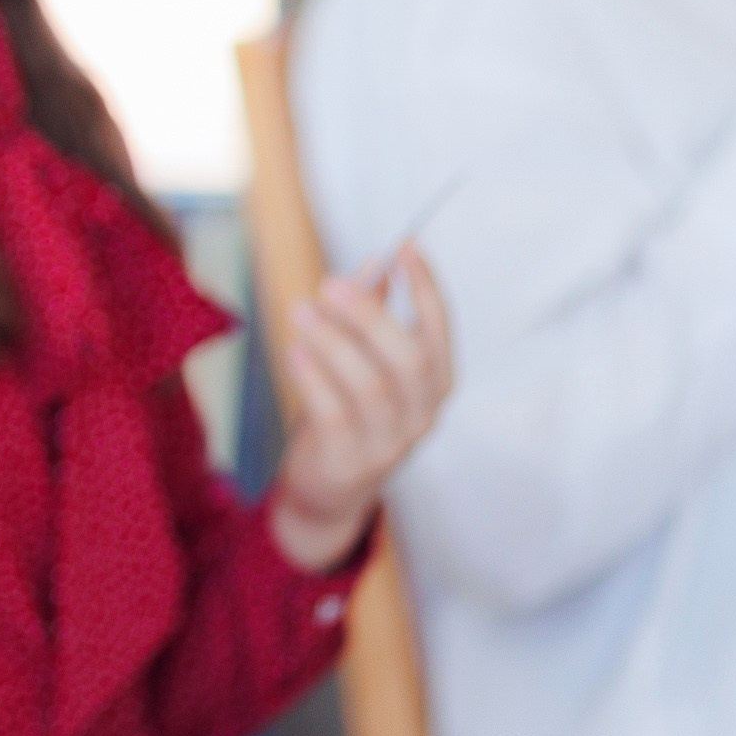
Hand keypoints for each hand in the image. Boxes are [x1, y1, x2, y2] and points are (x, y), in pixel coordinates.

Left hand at [271, 243, 453, 572]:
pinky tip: (294, 350)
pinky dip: (313, 378)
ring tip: (301, 310)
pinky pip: (333, 414)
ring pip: (370, 386)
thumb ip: (373, 313)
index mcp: (434, 383)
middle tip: (331, 283)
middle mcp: (422, 413)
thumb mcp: (366, 360)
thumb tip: (374, 263)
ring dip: (333, 342)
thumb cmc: (351, 409)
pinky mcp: (351, 460)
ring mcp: (390, 442)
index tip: (404, 248)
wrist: (331, 487)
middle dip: (371, 316)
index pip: (441, 330)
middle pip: (410, 359)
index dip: (426, 287)